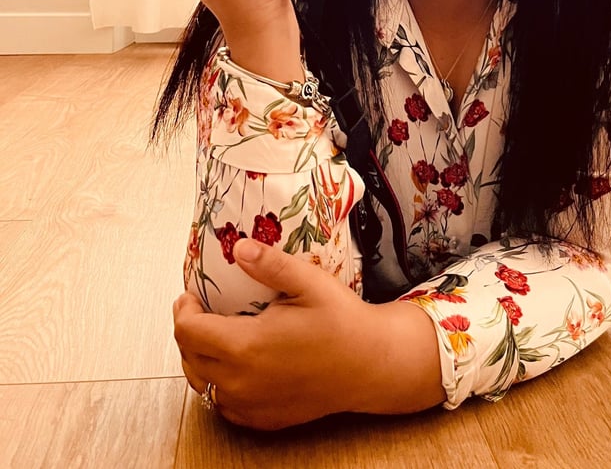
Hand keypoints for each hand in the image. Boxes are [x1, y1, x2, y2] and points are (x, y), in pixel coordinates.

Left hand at [173, 240, 445, 430]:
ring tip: (215, 334)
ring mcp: (250, 405)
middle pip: (189, 358)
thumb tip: (238, 247)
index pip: (188, 332)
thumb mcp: (309, 282)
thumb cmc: (342, 322)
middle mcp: (241, 382)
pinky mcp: (262, 419)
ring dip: (200, 358)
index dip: (183, 310)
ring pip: (203, 384)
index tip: (190, 295)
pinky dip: (219, 384)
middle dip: (188, 331)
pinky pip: (223, 404)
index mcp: (247, 346)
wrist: (371, 365)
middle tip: (201, 309)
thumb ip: (270, 264)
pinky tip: (236, 365)